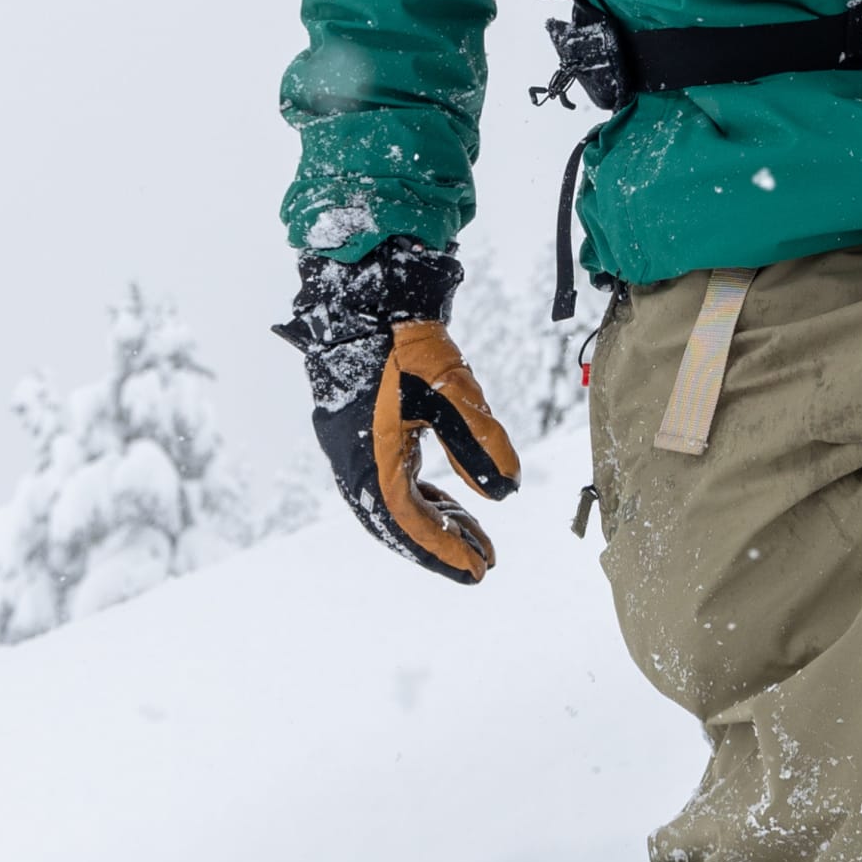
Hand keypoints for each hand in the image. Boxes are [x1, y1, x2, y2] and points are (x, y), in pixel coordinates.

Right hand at [275, 241, 519, 580]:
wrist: (366, 293)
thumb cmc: (405, 339)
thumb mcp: (451, 389)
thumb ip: (478, 442)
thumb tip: (507, 491)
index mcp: (367, 454)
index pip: (405, 518)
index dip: (442, 547)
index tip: (478, 568)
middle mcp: (354, 458)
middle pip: (397, 520)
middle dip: (439, 545)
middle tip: (482, 566)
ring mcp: (357, 445)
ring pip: (396, 502)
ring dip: (436, 522)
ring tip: (479, 540)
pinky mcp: (367, 431)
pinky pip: (394, 479)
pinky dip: (425, 496)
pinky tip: (454, 505)